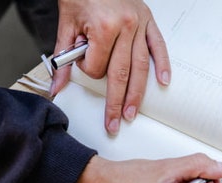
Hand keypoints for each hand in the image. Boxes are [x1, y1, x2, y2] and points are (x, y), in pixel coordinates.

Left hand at [52, 0, 170, 134]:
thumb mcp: (66, 24)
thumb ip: (62, 58)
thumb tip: (57, 86)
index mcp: (104, 27)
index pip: (98, 66)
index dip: (88, 71)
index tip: (83, 64)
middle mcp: (126, 26)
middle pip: (121, 74)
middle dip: (116, 103)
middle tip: (114, 123)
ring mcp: (140, 24)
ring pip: (140, 67)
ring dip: (136, 94)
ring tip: (131, 112)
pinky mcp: (149, 21)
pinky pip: (158, 47)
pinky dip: (162, 65)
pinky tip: (164, 82)